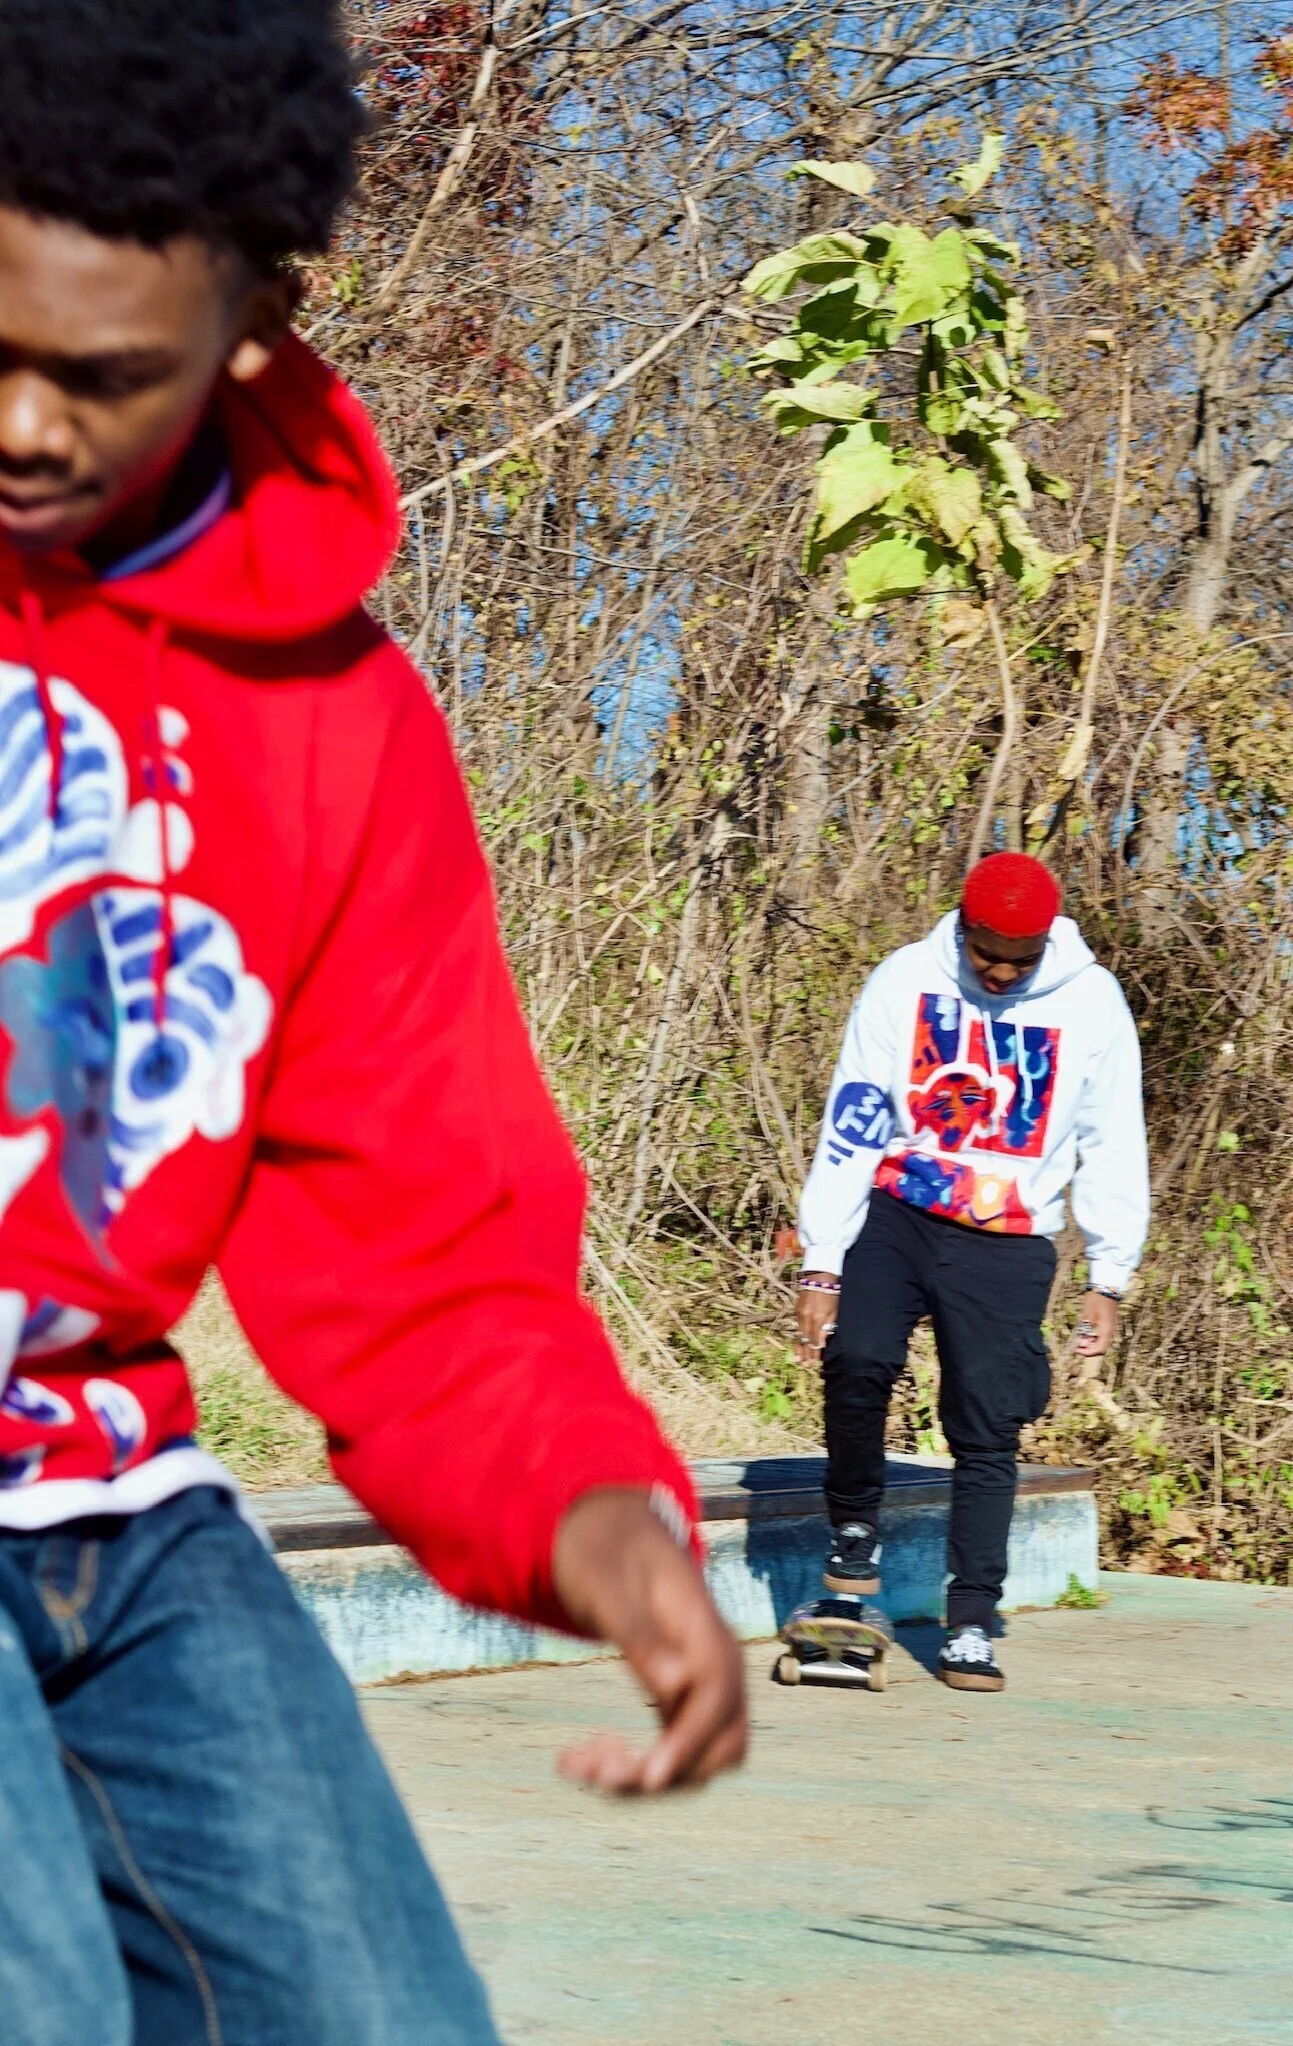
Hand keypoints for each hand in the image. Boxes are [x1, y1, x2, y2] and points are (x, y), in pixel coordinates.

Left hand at [551, 1487, 747, 1794]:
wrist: (606, 1532)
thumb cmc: (604, 1552)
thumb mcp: (608, 1586)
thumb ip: (640, 1635)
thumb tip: (678, 1685)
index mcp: (706, 1631)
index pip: (717, 1701)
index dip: (688, 1745)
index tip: (645, 1779)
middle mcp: (714, 1665)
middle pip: (720, 1746)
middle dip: (664, 1772)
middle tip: (596, 1769)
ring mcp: (700, 1687)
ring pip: (696, 1762)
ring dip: (643, 1779)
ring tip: (577, 1764)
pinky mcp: (678, 1702)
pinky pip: (670, 1751)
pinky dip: (632, 1766)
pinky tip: (578, 1757)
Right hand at [795, 1273, 839, 1364]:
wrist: (819, 1276)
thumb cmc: (831, 1294)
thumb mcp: (834, 1311)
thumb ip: (827, 1327)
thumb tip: (821, 1342)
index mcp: (817, 1318)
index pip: (814, 1340)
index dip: (814, 1352)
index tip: (814, 1362)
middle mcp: (806, 1317)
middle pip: (805, 1339)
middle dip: (805, 1353)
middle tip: (804, 1365)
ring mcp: (800, 1313)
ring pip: (799, 1334)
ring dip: (799, 1347)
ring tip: (798, 1359)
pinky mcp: (797, 1309)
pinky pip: (797, 1326)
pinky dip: (798, 1336)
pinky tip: (798, 1342)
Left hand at [1074, 1289, 1118, 1360]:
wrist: (1106, 1285)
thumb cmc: (1096, 1299)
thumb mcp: (1087, 1315)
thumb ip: (1085, 1330)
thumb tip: (1081, 1341)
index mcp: (1107, 1330)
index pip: (1100, 1349)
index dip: (1088, 1352)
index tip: (1077, 1350)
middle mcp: (1111, 1331)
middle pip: (1101, 1346)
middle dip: (1088, 1348)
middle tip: (1076, 1344)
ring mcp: (1111, 1326)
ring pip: (1101, 1340)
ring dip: (1090, 1341)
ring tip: (1079, 1337)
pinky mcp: (1108, 1322)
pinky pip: (1101, 1333)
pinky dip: (1093, 1335)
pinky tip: (1084, 1330)